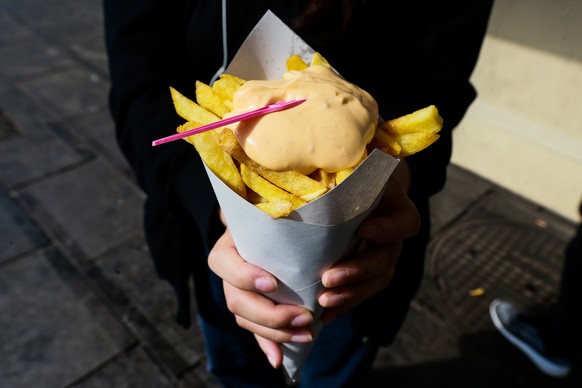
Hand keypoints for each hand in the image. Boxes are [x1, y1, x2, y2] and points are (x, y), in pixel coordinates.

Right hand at [208, 227, 314, 367]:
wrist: (271, 228)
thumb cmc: (275, 217)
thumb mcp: (271, 214)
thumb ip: (278, 216)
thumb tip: (301, 207)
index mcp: (228, 246)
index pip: (225, 264)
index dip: (246, 277)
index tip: (273, 284)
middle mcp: (228, 271)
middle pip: (237, 301)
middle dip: (271, 315)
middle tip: (304, 317)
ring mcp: (235, 292)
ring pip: (245, 319)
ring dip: (275, 333)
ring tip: (305, 334)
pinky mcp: (248, 309)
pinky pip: (253, 330)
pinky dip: (267, 345)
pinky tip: (278, 359)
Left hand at [318, 161, 419, 322]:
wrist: (365, 184)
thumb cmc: (356, 169)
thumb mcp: (357, 159)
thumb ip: (352, 158)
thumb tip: (327, 147)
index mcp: (396, 206)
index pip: (405, 221)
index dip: (388, 228)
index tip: (364, 230)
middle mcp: (394, 234)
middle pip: (387, 258)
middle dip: (359, 271)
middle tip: (328, 279)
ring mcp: (384, 253)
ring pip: (378, 280)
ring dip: (352, 294)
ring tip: (324, 303)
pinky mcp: (370, 270)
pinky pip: (364, 292)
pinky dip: (345, 305)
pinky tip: (325, 317)